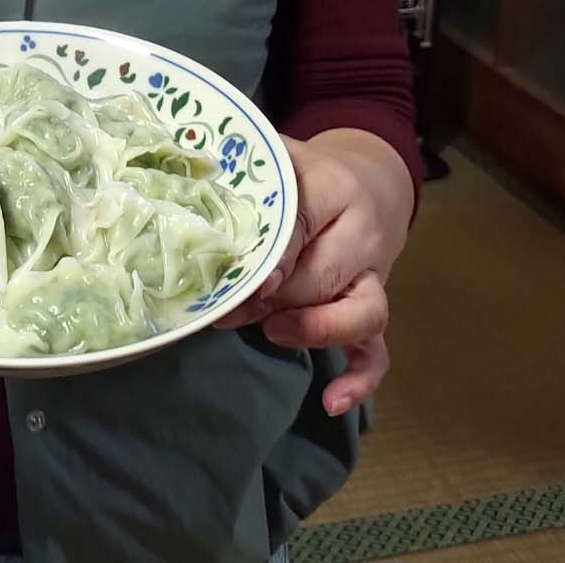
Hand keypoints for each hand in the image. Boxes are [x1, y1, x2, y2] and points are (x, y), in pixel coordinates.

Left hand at [214, 131, 411, 417]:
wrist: (365, 184)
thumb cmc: (301, 176)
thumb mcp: (274, 163)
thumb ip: (239, 182)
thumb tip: (187, 216)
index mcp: (335, 188)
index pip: (300, 226)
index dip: (266, 257)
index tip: (235, 276)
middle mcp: (364, 234)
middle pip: (323, 276)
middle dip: (272, 299)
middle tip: (229, 307)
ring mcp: (374, 277)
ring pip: (364, 313)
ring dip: (315, 330)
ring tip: (273, 333)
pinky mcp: (373, 310)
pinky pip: (377, 352)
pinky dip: (358, 380)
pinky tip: (330, 403)